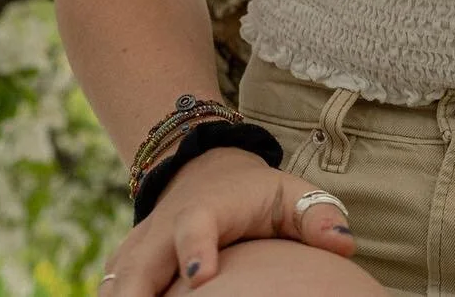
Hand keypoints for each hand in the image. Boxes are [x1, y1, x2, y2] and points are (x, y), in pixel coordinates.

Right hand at [102, 145, 358, 293]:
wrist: (200, 171)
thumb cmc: (255, 195)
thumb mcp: (289, 193)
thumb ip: (316, 216)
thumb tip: (345, 244)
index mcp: (205, 210)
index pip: (196, 226)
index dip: (196, 248)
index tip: (201, 276)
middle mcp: (163, 230)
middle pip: (139, 267)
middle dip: (138, 296)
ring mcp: (138, 250)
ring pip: (115, 285)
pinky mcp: (123, 268)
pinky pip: (108, 294)